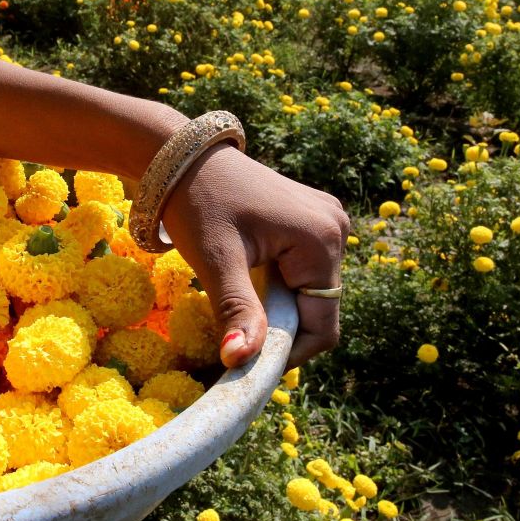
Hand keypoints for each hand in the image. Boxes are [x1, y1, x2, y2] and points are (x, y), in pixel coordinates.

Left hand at [162, 144, 347, 368]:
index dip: (288, 354)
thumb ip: (236, 311)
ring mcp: (327, 221)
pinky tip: (247, 280)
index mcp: (322, 240)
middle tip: (235, 335)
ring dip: (278, 309)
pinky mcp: (312, 219)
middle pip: (318, 310)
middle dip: (280, 330)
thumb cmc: (196, 202)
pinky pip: (303, 270)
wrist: (182, 156)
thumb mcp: (216, 260)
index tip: (247, 364)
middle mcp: (336, 229)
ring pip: (310, 292)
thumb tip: (240, 362)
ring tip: (238, 303)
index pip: (323, 326)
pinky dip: (278, 287)